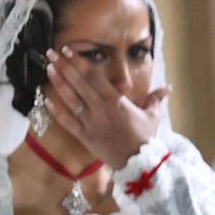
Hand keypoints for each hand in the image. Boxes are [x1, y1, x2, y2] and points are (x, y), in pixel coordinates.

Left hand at [44, 47, 170, 170]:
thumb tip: (168, 88)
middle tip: (52, 53)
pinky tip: (45, 101)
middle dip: (64, 66)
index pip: (94, 75)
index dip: (80, 61)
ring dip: (59, 83)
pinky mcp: (84, 136)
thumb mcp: (152, 116)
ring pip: (70, 98)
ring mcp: (90, 122)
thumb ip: (155, 99)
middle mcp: (100, 108)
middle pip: (79, 82)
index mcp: (116, 100)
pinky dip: (56, 111)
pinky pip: (67, 121)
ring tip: (49, 69)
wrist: (138, 163)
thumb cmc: (145, 138)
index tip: (69, 51)